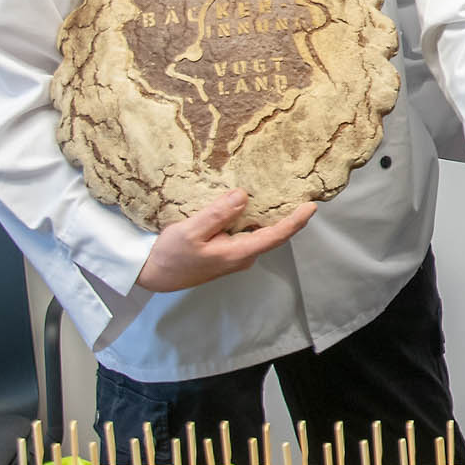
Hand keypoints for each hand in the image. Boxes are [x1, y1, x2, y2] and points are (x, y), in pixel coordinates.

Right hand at [135, 190, 315, 291]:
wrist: (153, 274)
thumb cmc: (169, 255)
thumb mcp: (189, 231)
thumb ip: (217, 214)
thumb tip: (243, 196)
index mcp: (237, 254)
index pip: (275, 236)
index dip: (295, 221)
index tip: (311, 206)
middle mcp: (243, 256)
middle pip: (272, 233)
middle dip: (288, 215)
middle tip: (299, 191)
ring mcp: (236, 255)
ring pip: (259, 232)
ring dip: (269, 215)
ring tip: (281, 191)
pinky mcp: (228, 251)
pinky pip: (247, 232)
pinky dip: (252, 218)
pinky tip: (250, 202)